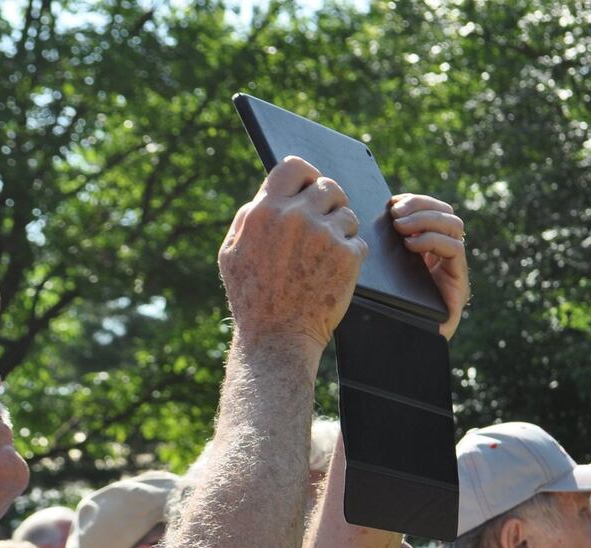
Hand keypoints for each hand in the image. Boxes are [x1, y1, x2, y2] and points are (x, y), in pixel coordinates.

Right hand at [218, 156, 365, 356]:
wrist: (277, 338)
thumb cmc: (252, 298)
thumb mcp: (232, 252)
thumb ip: (250, 217)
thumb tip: (271, 191)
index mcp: (264, 211)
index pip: (293, 167)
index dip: (307, 175)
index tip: (311, 185)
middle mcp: (294, 216)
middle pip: (328, 186)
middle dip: (330, 203)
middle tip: (326, 222)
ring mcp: (323, 235)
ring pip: (347, 214)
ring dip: (341, 230)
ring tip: (326, 255)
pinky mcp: (346, 255)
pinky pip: (358, 242)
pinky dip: (350, 256)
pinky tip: (334, 273)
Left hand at [388, 193, 467, 338]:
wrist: (401, 348)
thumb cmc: (384, 312)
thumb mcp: (379, 274)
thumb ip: (383, 249)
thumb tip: (373, 217)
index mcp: (425, 248)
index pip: (431, 210)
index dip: (414, 201)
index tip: (392, 203)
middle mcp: (443, 256)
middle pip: (445, 212)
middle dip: (421, 206)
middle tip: (395, 214)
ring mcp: (453, 268)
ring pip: (454, 225)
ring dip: (427, 219)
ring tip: (401, 226)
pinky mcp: (459, 282)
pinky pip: (455, 248)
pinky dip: (434, 239)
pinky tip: (412, 245)